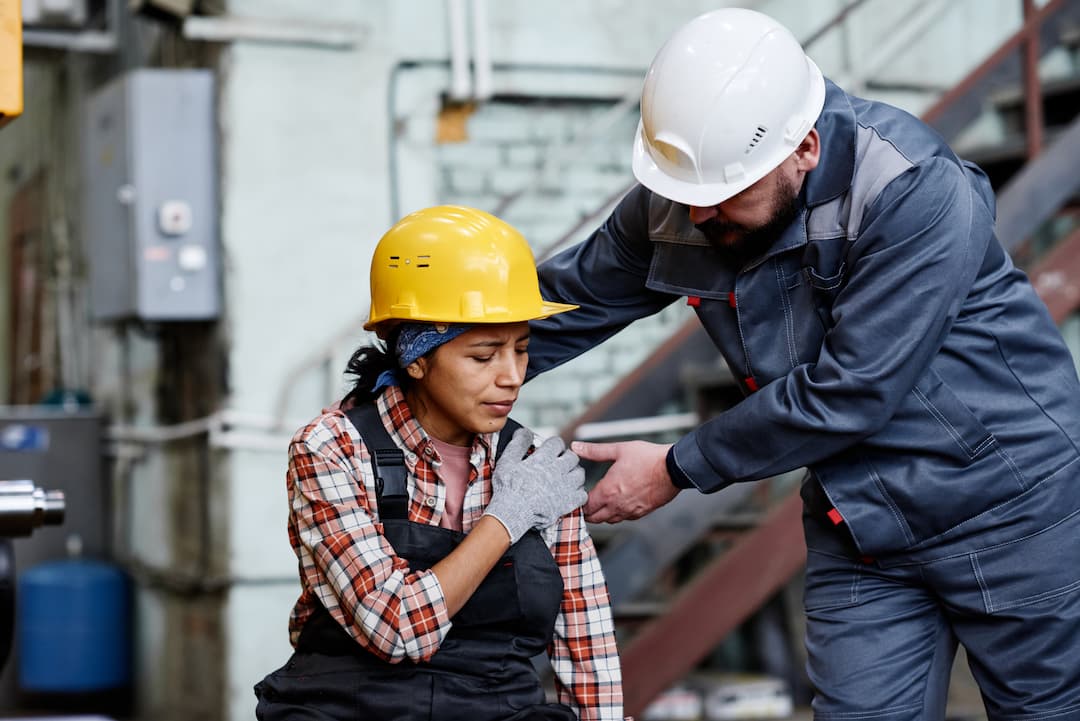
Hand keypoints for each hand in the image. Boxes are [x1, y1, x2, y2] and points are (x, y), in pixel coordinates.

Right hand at [483, 429, 587, 543]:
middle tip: (559, 463)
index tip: (550, 450)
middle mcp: (557, 470)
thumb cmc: (507, 488)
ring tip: (565, 477)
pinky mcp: (568, 503)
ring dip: (574, 473)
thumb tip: (524, 432)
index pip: (557, 443)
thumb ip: (518, 444)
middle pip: (572, 457)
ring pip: (580, 474)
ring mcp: (565, 487)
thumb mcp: (507, 461)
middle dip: (566, 458)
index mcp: (544, 459)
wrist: (511, 513)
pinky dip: (578, 493)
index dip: (554, 445)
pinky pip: (582, 494)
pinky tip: (569, 493)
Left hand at [575, 440, 678, 522]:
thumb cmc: (648, 458)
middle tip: (586, 501)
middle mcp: (617, 505)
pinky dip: (618, 514)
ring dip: (602, 514)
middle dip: (588, 511)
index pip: (585, 507)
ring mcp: (630, 511)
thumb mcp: (619, 449)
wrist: (674, 469)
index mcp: (608, 491)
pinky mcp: (642, 512)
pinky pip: (624, 518)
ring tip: (601, 502)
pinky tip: (619, 503)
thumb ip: (595, 451)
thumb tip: (576, 447)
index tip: (578, 496)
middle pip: (594, 518)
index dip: (579, 502)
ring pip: (609, 520)